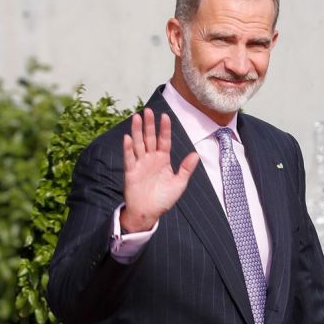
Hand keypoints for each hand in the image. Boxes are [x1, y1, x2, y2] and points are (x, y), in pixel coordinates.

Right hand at [120, 108, 198, 231]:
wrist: (148, 213)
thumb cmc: (163, 199)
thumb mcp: (179, 183)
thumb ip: (186, 169)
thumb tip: (196, 154)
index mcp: (163, 160)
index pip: (164, 140)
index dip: (164, 129)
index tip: (165, 116)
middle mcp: (151, 159)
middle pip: (149, 138)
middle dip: (149, 125)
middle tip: (148, 111)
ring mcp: (140, 164)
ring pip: (138, 144)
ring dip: (137, 131)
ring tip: (136, 117)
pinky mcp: (131, 172)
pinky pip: (129, 158)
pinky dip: (128, 149)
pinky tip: (128, 138)